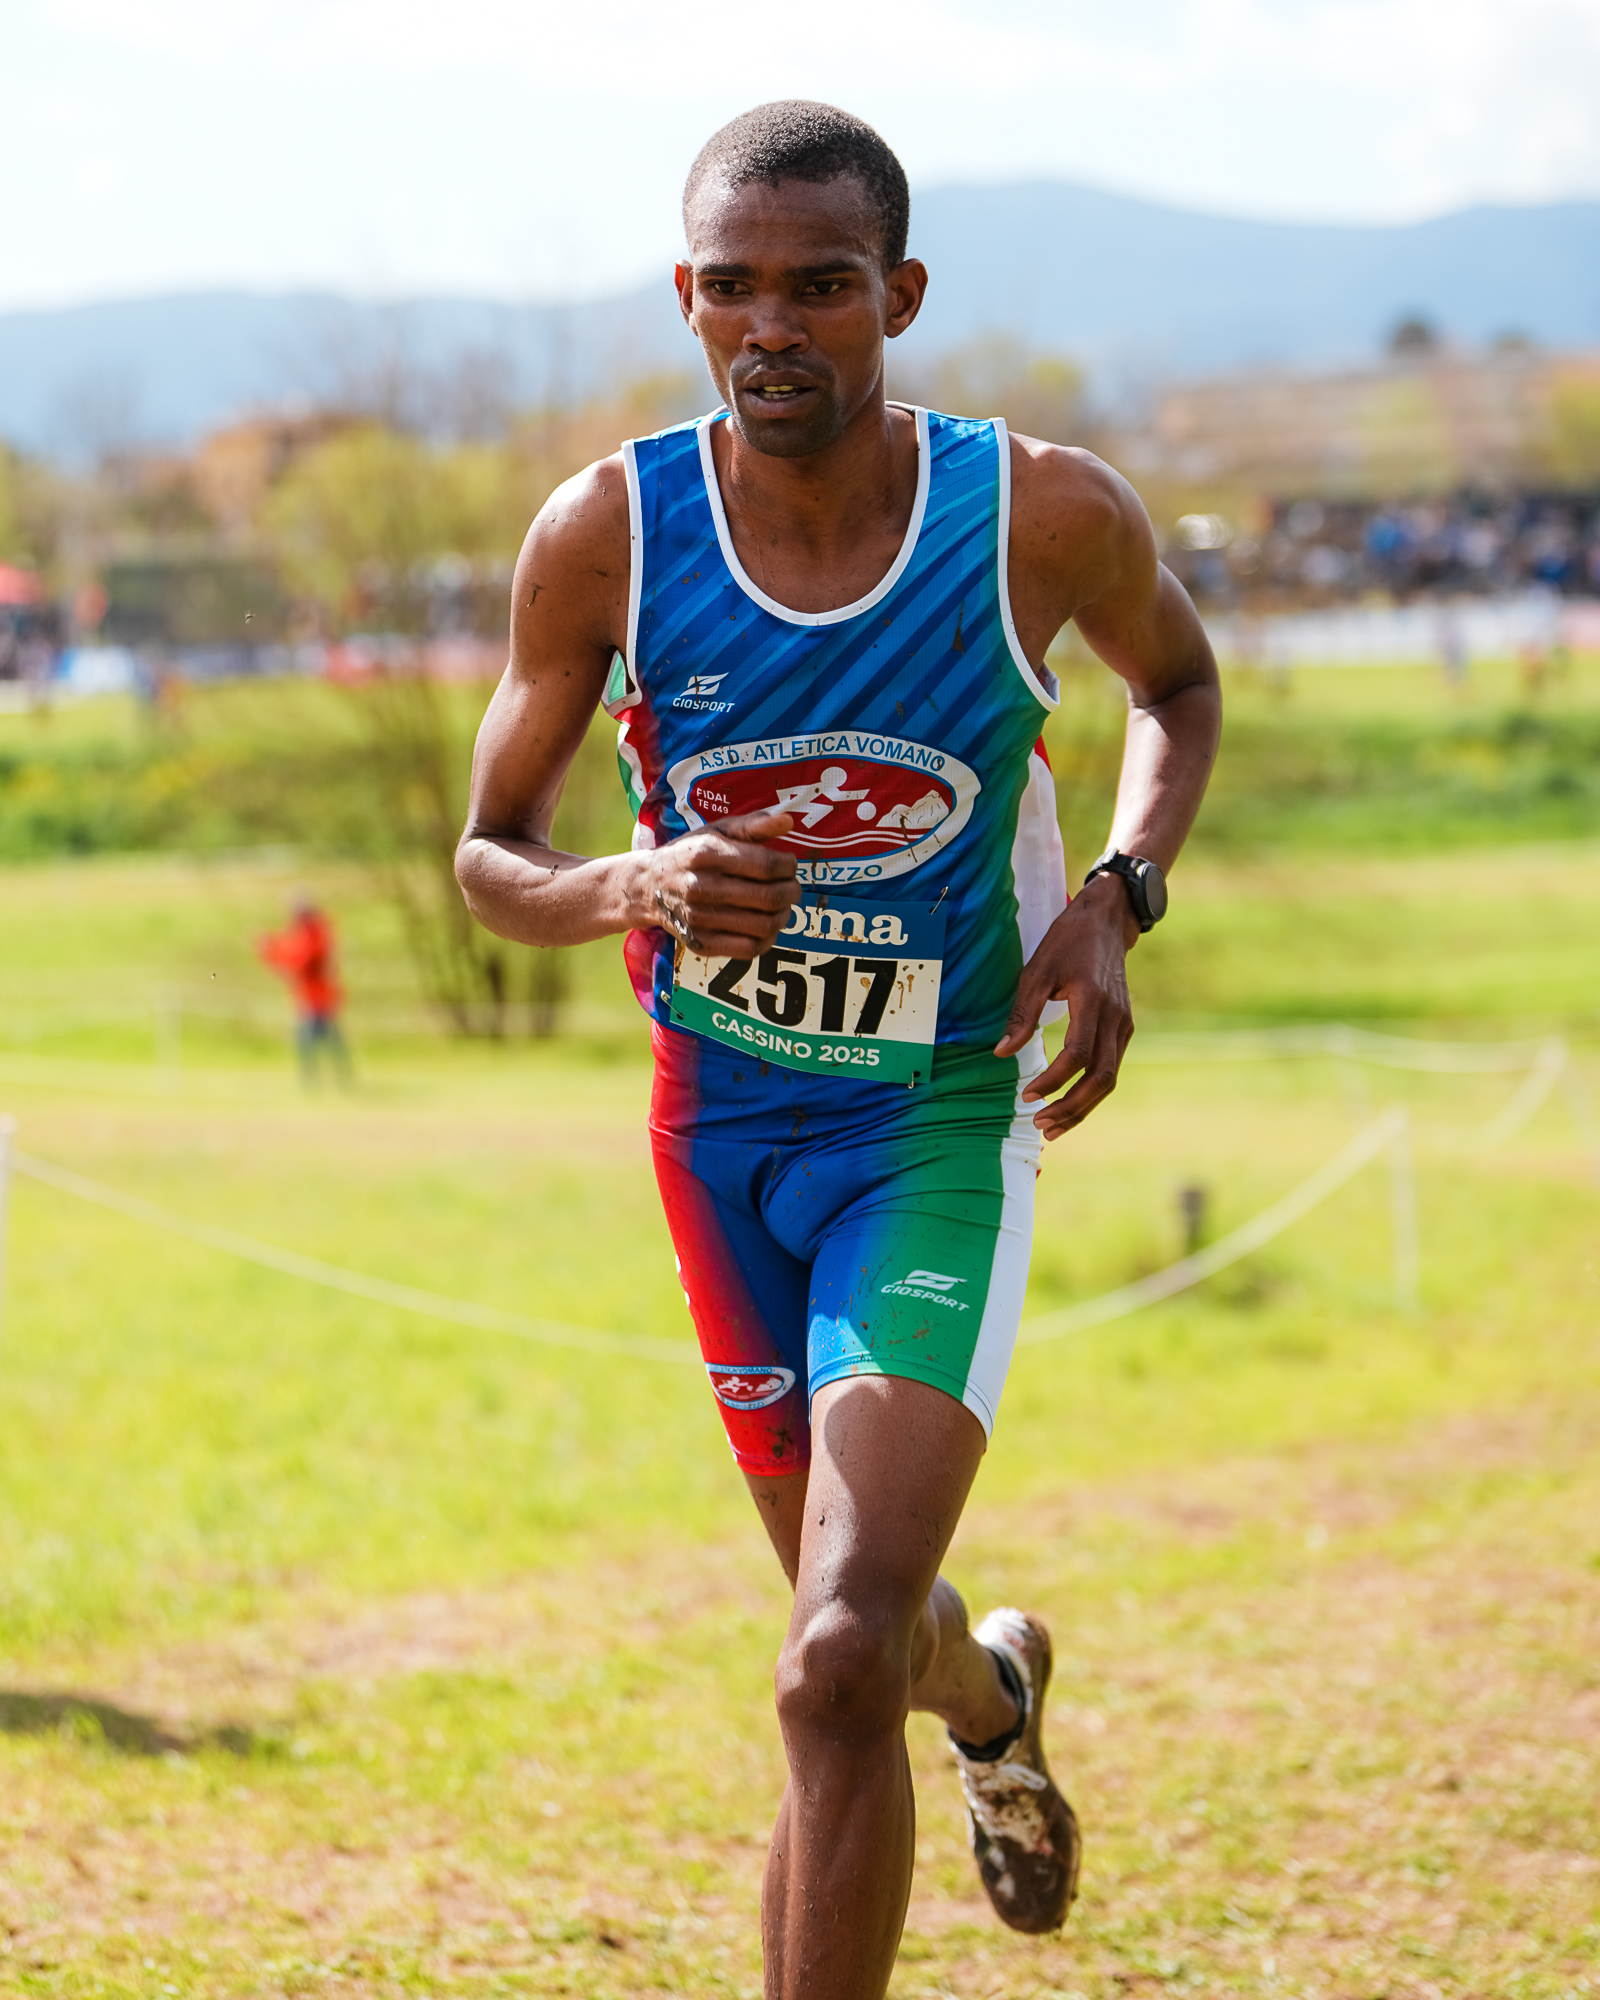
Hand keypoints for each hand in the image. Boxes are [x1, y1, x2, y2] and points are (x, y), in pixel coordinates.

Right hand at [638, 810, 800, 957]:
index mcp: (706, 853)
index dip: (789, 866)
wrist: (646, 887)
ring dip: (783, 916)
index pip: (767, 865)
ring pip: (764, 925)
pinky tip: (766, 926)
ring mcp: (699, 918)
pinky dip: (767, 939)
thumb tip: (788, 822)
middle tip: (792, 887)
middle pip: (769, 897)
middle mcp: (701, 887)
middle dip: (791, 892)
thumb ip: (752, 825)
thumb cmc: (688, 855)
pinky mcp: (700, 942)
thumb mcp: (715, 831)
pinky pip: (749, 949)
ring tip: (782, 906)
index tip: (789, 865)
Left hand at [995, 872, 1138, 1140]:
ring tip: (1052, 1126)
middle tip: (1040, 1125)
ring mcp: (1124, 1025)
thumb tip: (1001, 1053)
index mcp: (1093, 1001)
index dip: (1053, 1080)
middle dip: (1071, 1107)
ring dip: (1082, 1107)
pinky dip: (1090, 1091)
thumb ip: (1021, 1014)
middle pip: (1101, 1078)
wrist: (1107, 921)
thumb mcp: (1037, 970)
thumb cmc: (1068, 942)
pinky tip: (1068, 1103)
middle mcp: (1115, 1018)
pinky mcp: (1124, 1028)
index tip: (1026, 1094)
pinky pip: (1110, 1068)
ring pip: (1109, 1079)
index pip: (1078, 1055)